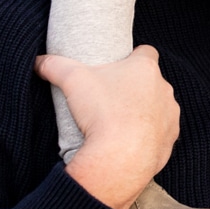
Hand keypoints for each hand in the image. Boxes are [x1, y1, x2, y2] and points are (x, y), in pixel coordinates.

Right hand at [35, 46, 178, 208]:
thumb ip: (53, 65)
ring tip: (120, 120)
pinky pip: (161, 131)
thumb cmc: (101, 113)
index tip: (118, 66)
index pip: (146, 52)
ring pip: (158, 105)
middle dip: (135, 86)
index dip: (133, 56)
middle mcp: (164, 88)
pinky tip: (131, 139)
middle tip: (111, 96)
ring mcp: (171, 114)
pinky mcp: (171, 137)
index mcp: (145, 69)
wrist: (121, 157)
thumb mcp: (71, 81)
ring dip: (144, 110)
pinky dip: (149, 133)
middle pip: (150, 80)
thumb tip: (38, 61)